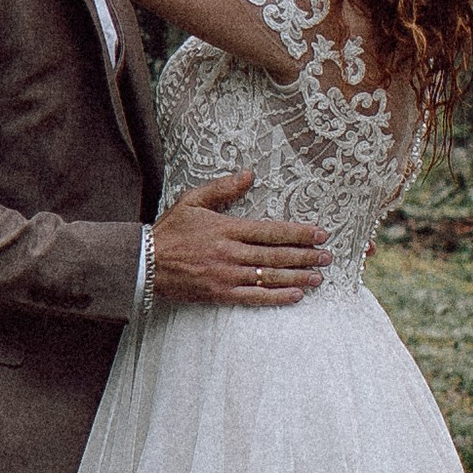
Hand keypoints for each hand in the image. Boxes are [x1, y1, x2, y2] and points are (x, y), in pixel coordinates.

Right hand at [149, 171, 326, 306]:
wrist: (144, 264)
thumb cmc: (170, 231)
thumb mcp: (193, 201)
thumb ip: (223, 188)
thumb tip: (249, 174)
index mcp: (227, 229)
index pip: (271, 231)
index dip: (299, 233)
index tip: (320, 234)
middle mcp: (231, 253)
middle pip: (276, 255)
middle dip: (305, 256)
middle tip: (327, 256)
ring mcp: (226, 276)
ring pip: (270, 277)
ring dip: (298, 277)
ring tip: (319, 277)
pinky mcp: (220, 294)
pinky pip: (254, 297)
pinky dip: (277, 297)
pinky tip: (296, 295)